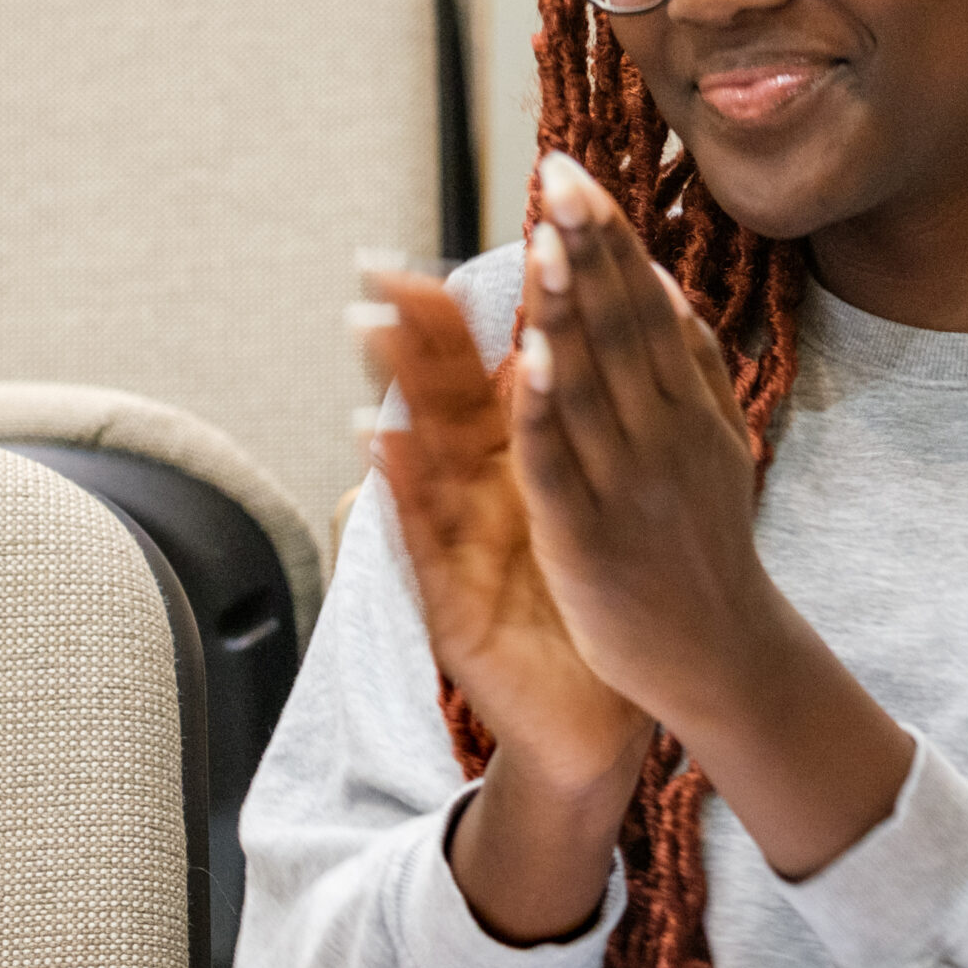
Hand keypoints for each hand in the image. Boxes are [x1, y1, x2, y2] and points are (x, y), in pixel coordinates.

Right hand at [361, 270, 652, 801]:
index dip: (481, 320)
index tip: (460, 245)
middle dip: (419, 340)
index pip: (500, 381)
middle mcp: (482, 504)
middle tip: (385, 269)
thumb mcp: (587, 511)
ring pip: (425, 461)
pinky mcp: (453, 605)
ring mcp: (461, 552)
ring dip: (397, 396)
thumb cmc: (593, 611)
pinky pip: (427, 543)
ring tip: (368, 329)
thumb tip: (566, 358)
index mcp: (524, 475)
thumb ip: (571, 438)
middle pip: (448, 406)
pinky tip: (381, 445)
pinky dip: (406, 494)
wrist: (600, 722)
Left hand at [511, 154, 916, 879]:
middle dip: (586, 248)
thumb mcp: (718, 444)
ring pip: (592, 381)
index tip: (571, 172)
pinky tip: (531, 356)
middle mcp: (663, 433)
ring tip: (543, 239)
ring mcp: (629, 483)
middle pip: (620, 326)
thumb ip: (691, 366)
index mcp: (687, 406)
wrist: (721, 658)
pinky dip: (550, 407)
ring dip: (567, 307)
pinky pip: (564, 462)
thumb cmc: (706, 548)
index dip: (606, 236)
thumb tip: (658, 280)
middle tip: (556, 175)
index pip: (641, 303)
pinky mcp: (590, 537)